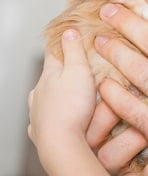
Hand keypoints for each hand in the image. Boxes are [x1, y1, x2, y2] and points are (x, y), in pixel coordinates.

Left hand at [29, 30, 96, 166]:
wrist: (60, 145)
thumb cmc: (71, 108)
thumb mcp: (79, 72)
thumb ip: (74, 51)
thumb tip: (68, 31)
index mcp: (48, 74)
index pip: (53, 51)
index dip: (63, 41)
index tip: (71, 34)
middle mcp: (39, 91)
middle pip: (51, 74)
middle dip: (64, 70)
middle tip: (82, 68)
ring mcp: (37, 111)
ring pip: (46, 96)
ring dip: (58, 93)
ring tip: (73, 95)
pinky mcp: (39, 129)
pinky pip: (45, 117)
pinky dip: (53, 113)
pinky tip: (59, 117)